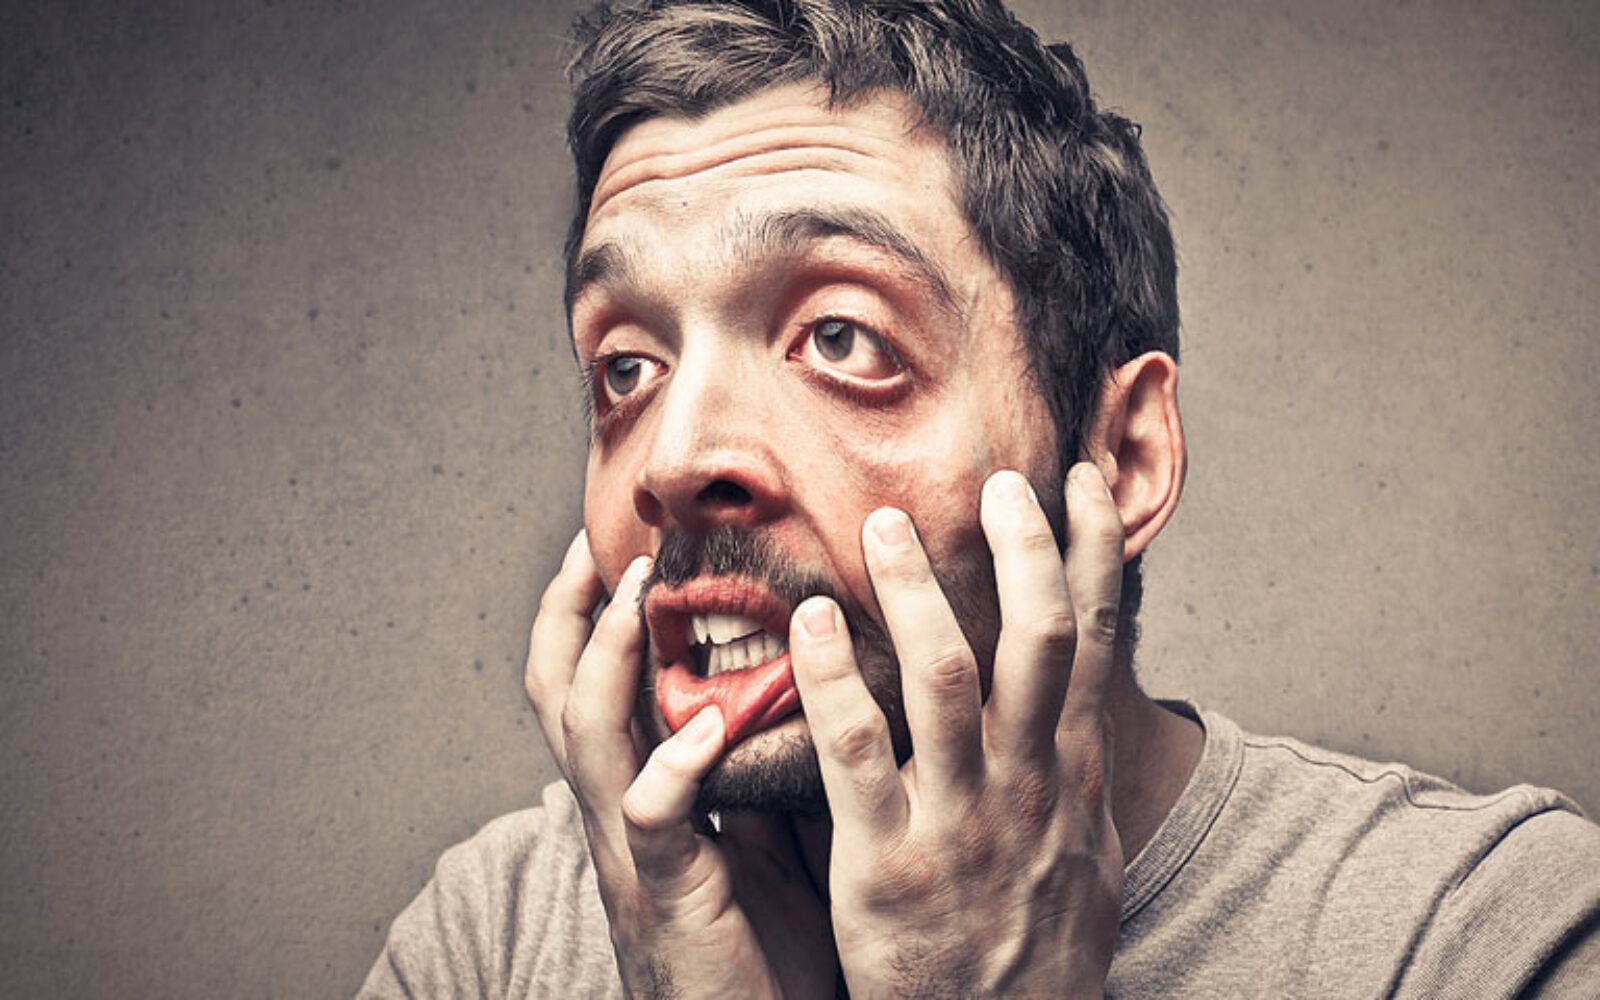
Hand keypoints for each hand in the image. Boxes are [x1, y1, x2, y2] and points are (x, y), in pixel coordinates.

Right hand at [524, 536, 833, 998]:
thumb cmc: (763, 945)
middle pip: (558, 691)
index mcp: (643, 790)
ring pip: (586, 737)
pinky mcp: (666, 895)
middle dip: (569, 610)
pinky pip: (651, 820)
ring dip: (606, 658)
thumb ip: (759, 766)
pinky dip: (671, 766)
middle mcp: (620, 810)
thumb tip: (801, 682)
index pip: (592, 682)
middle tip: (595, 541)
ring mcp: (633, 851)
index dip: (588, 611)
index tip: (613, 540)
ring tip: (634, 594)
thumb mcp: (760, 834)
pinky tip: (707, 726)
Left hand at [789, 463, 1125, 997]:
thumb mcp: (1084, 856)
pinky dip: (833, 680)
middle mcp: (1028, 784)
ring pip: (948, 678)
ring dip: (918, 592)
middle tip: (993, 479)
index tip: (1075, 479)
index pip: (1095, 641)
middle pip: (1040, 639)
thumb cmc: (1036, 949)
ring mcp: (962, 822)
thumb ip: (1073, 773)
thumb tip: (1082, 704)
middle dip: (1023, 550)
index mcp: (1071, 775)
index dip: (1090, 553)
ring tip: (881, 524)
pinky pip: (856, 753)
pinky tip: (810, 623)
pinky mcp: (888, 863)